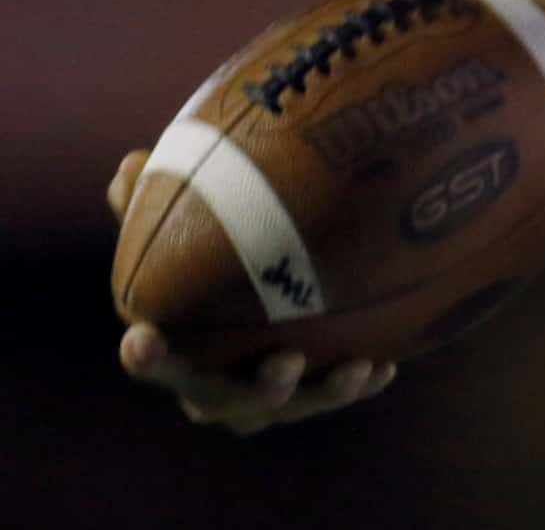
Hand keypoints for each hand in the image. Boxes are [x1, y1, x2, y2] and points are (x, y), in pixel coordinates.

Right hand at [108, 150, 395, 434]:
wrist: (259, 293)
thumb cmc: (210, 254)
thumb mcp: (184, 224)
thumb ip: (157, 198)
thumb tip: (133, 164)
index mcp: (176, 349)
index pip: (152, 358)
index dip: (147, 355)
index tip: (142, 338)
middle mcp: (211, 385)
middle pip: (222, 403)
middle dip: (255, 389)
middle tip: (287, 360)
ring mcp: (258, 397)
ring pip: (284, 407)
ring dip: (321, 393)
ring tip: (353, 366)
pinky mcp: (305, 393)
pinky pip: (331, 395)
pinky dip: (357, 386)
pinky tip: (385, 366)